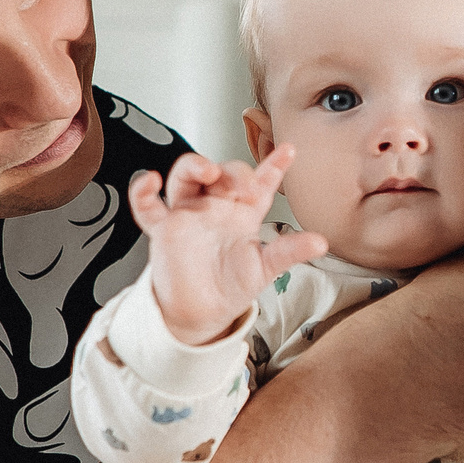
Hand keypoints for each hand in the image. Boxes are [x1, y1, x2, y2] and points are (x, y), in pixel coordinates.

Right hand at [129, 147, 325, 343]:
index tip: (289, 150)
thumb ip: (289, 252)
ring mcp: (189, 213)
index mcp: (244, 212)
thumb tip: (321, 242)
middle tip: (244, 185)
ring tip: (208, 170)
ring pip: (186, 176)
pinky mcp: (164, 228)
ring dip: (195, 166)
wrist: (202, 312)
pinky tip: (150, 181)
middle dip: (233, 171)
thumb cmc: (232, 284)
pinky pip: (148, 205)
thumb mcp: (266, 268)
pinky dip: (142, 191)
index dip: (274, 165)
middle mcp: (216, 206)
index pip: (261, 182)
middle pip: (221, 172)